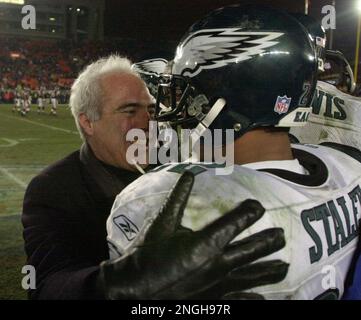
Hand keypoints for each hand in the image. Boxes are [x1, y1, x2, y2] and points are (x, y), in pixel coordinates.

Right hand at [98, 171, 287, 298]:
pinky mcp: (215, 299)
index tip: (259, 206)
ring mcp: (220, 284)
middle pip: (252, 251)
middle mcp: (219, 263)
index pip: (236, 223)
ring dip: (270, 270)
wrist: (138, 289)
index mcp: (207, 242)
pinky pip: (240, 299)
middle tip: (281, 236)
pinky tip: (263, 298)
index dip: (250, 212)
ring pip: (253, 276)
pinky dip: (252, 298)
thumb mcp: (164, 224)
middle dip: (269, 242)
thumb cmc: (150, 254)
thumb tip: (187, 174)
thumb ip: (178, 198)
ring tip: (285, 267)